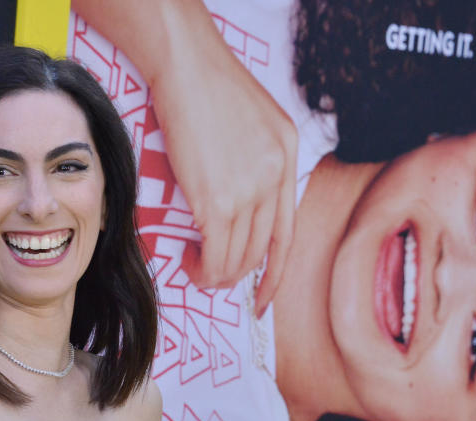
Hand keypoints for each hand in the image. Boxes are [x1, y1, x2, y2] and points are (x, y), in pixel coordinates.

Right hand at [148, 11, 297, 313]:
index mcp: (289, 158)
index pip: (287, 233)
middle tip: (211, 273)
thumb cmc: (209, 86)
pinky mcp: (218, 199)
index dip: (275, 273)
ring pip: (238, 258)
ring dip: (215, 273)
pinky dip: (202, 265)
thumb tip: (243, 203)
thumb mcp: (256, 121)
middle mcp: (276, 179)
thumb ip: (259, 161)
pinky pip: (215, 252)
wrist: (187, 66)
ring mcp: (250, 191)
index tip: (263, 298)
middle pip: (260, 251)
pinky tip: (189, 258)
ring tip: (196, 265)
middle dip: (236, 275)